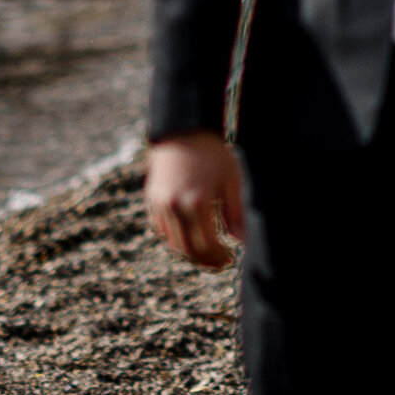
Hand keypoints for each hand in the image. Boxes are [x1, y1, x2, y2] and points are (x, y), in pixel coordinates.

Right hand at [145, 131, 245, 267]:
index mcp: (197, 202)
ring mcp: (160, 204)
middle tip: (220, 263)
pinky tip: (192, 238)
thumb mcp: (231, 180)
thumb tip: (242, 241)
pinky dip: (176, 239)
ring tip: (208, 254)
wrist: (184, 131)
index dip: (218, 257)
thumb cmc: (213, 154)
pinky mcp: (152, 201)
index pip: (206, 245)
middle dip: (206, 260)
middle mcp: (175, 206)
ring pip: (173, 243)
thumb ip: (236, 212)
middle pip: (188, 249)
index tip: (230, 259)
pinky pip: (162, 230)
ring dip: (191, 253)